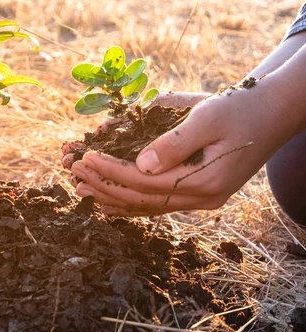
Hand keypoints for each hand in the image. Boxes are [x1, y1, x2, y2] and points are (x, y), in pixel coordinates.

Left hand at [70, 82, 299, 215]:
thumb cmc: (241, 108)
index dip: (112, 171)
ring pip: (148, 208)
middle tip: (74, 171)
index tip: (86, 158)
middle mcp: (203, 200)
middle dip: (104, 185)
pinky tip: (108, 199)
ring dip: (112, 198)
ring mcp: (201, 202)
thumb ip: (175, 142)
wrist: (273, 115)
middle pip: (142, 200)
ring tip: (81, 188)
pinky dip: (130, 202)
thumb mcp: (208, 116)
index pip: (145, 183)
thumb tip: (140, 164)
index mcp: (205, 182)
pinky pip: (157, 205)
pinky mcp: (198, 196)